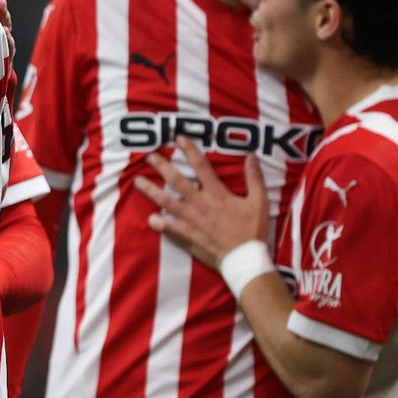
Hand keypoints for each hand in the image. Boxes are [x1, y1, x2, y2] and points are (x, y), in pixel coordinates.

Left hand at [133, 138, 267, 269]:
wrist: (244, 260)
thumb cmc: (253, 231)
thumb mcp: (260, 202)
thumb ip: (255, 178)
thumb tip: (251, 155)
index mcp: (217, 194)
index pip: (201, 166)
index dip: (190, 150)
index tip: (179, 138)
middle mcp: (200, 204)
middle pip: (177, 181)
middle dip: (162, 166)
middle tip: (149, 157)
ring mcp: (191, 220)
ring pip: (166, 202)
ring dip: (151, 191)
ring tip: (137, 182)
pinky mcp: (187, 236)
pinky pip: (168, 228)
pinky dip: (157, 223)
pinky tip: (149, 217)